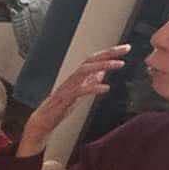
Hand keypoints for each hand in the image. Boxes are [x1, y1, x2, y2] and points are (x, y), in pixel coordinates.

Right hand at [17, 44, 129, 158]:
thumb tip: (103, 72)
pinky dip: (93, 88)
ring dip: (103, 65)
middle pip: (90, 60)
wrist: (42, 121)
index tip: (126, 48)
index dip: (109, 52)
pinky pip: (79, 91)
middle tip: (125, 49)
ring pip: (84, 70)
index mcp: (77, 77)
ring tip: (119, 64)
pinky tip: (106, 88)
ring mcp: (68, 88)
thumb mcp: (80, 92)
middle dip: (108, 53)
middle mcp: (72, 78)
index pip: (94, 59)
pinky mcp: (65, 99)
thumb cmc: (60, 107)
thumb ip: (90, 81)